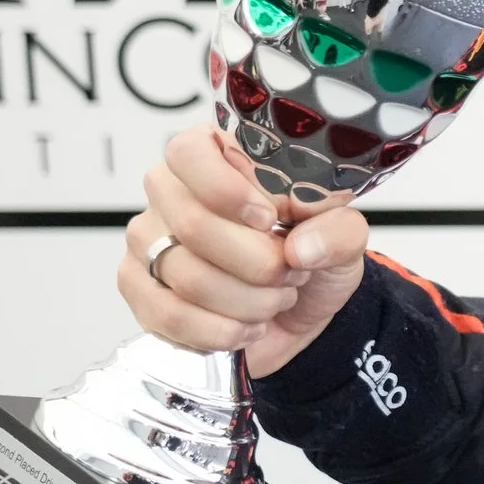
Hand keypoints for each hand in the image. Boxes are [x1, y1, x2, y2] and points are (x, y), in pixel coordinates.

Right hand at [120, 125, 371, 377]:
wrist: (300, 310)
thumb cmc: (312, 253)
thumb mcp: (345, 235)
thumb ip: (338, 230)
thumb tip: (302, 249)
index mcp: (218, 155)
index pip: (189, 153)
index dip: (226, 190)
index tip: (268, 218)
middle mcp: (171, 192)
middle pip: (193, 224)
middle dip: (258, 262)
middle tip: (292, 271)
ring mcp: (149, 240)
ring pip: (186, 276)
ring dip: (249, 300)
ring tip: (277, 298)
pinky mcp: (138, 287)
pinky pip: (169, 314)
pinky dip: (220, 330)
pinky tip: (248, 326)